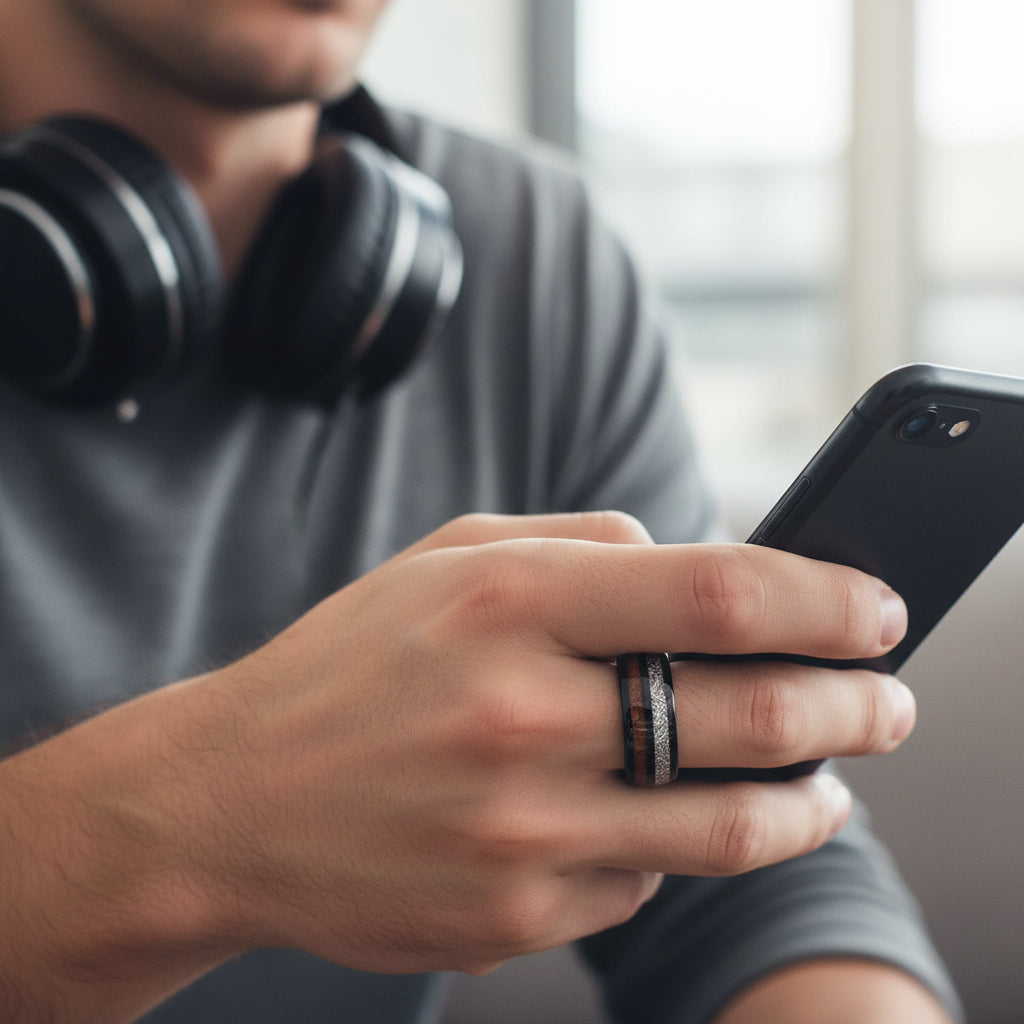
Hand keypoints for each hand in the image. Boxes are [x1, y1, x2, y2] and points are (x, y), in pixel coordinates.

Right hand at [0, 511, 913, 1017]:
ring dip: (808, 798)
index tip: (878, 611)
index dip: (825, 602)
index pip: (718, 594)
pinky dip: (678, 840)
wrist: (233, 800)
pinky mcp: (516, 912)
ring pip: (729, 822)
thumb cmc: (352, 664)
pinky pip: (645, 875)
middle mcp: (520, 716)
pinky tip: (665, 814)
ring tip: (831, 780)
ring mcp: (520, 829)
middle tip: (891, 703)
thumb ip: (586, 543)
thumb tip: (706, 562)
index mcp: (505, 602)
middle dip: (855, 708)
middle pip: (754, 714)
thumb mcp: (449, 557)